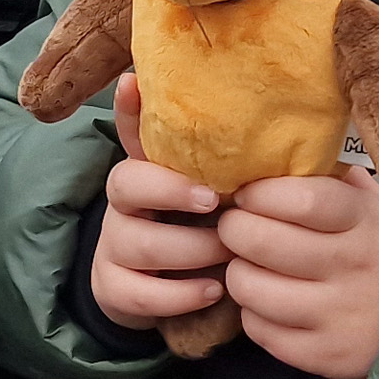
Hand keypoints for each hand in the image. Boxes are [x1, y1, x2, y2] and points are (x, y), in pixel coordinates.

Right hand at [90, 73, 230, 332]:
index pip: (131, 130)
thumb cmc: (204, 228)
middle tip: (214, 199)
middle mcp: (124, 201)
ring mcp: (114, 244)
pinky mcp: (114, 286)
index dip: (128, 108)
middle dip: (171, 189)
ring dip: (190, 249)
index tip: (133, 84)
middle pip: (125, 181)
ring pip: (139, 242)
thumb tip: (264, 110)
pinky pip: (139, 291)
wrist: (170, 291)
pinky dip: (180, 294)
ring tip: (228, 254)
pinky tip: (213, 290)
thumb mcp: (217, 191)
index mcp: (150, 168)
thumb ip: (232, 161)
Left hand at [217, 166, 378, 378]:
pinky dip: (254, 315)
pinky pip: (260, 330)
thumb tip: (285, 153)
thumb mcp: (378, 208)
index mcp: (366, 221)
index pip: (303, 199)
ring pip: (251, 288)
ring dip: (239, 273)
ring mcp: (339, 314)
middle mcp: (354, 267)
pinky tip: (270, 304)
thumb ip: (337, 180)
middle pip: (264, 241)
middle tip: (237, 228)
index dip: (262, 193)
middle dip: (235, 229)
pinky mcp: (325, 355)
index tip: (248, 194)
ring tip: (250, 267)